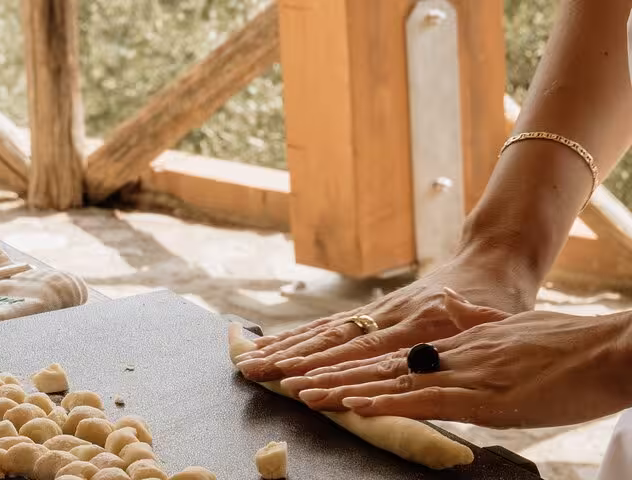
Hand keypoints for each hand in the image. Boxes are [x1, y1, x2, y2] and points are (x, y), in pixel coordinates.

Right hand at [236, 247, 537, 381]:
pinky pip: (330, 325)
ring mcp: (378, 311)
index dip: (332, 370)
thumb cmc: (498, 299)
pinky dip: (299, 336)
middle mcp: (391, 314)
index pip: (367, 352)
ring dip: (285, 348)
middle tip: (256, 373)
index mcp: (420, 321)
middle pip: (334, 340)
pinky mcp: (372, 310)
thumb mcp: (497, 316)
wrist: (490, 261)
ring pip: (324, 331)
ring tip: (250, 362)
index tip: (301, 384)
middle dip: (293, 360)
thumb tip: (464, 343)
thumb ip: (479, 329)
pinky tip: (272, 344)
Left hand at [285, 296, 631, 427]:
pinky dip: (385, 400)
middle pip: (379, 362)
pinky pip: (423, 397)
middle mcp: (452, 353)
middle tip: (287, 377)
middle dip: (330, 371)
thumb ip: (482, 359)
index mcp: (458, 344)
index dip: (351, 362)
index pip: (393, 354)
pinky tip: (353, 403)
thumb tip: (460, 370)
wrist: (610, 345)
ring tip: (301, 392)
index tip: (315, 367)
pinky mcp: (484, 395)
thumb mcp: (513, 349)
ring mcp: (464, 371)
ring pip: (390, 378)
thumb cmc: (570, 350)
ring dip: (343, 386)